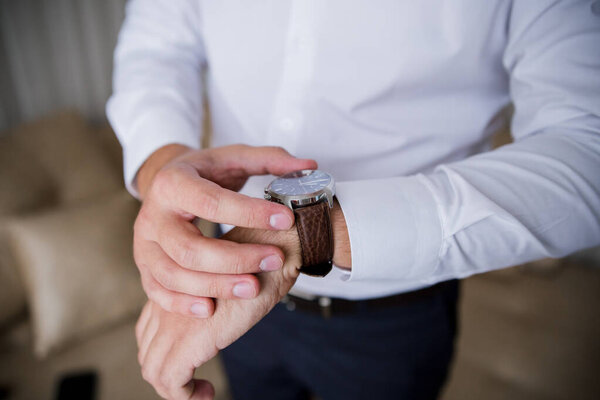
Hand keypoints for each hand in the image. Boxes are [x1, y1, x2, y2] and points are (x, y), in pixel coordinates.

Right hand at [133, 144, 315, 317]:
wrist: (164, 183)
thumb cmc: (205, 173)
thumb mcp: (234, 157)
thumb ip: (270, 159)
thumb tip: (309, 165)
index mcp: (173, 183)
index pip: (211, 202)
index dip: (249, 213)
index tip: (286, 219)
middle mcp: (152, 215)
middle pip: (190, 248)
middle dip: (236, 259)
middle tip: (274, 259)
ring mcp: (143, 245)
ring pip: (174, 275)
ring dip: (216, 286)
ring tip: (253, 287)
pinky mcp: (144, 267)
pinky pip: (158, 292)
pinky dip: (183, 304)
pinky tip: (210, 308)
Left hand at [135, 226, 301, 399]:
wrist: (272, 253)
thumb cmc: (259, 263)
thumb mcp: (228, 280)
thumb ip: (213, 296)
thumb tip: (221, 316)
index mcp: (173, 288)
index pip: (149, 328)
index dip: (164, 350)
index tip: (191, 363)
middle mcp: (166, 304)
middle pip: (148, 351)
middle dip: (167, 372)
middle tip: (193, 383)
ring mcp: (174, 322)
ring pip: (154, 369)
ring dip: (175, 389)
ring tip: (202, 392)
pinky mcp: (190, 340)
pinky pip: (171, 381)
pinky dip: (186, 395)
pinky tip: (208, 392)